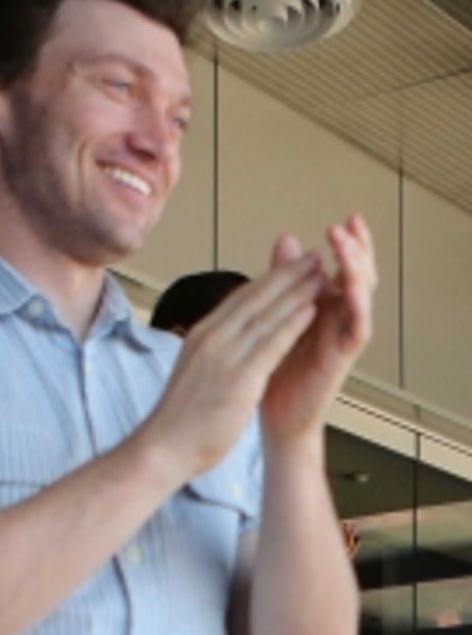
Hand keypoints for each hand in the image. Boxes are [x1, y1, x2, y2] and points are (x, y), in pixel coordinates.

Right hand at [141, 254, 324, 480]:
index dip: (269, 279)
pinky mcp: (239, 377)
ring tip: (322, 274)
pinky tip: (312, 308)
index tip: (289, 267)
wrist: (162, 449)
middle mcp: (212, 337)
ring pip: (267, 313)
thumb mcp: (194, 373)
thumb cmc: (178, 421)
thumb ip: (213, 354)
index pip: (239, 298)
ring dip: (298, 290)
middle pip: (256, 297)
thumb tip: (225, 345)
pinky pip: (272, 342)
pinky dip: (293, 322)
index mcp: (201, 336)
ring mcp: (225, 356)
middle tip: (313, 257)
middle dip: (287, 274)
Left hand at [260, 216, 375, 442]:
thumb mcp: (274, 316)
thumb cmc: (273, 370)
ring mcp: (342, 335)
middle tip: (346, 224)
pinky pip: (356, 325)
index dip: (346, 243)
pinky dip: (355, 305)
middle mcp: (338, 317)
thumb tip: (287, 238)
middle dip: (354, 248)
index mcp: (323, 305)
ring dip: (355, 267)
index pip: (342, 266)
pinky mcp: (342, 355)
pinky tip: (347, 286)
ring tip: (346, 245)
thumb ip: (283, 278)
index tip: (341, 217)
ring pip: (361, 294)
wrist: (273, 416)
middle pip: (358, 274)